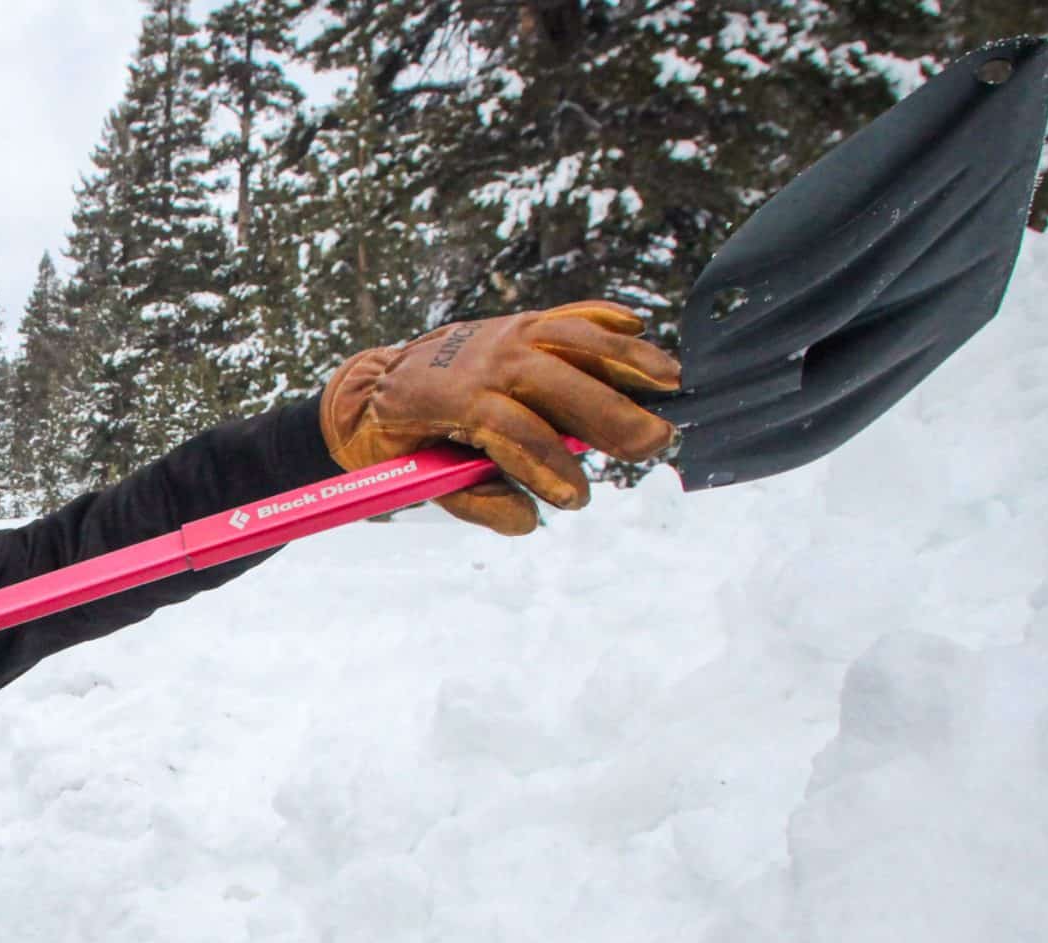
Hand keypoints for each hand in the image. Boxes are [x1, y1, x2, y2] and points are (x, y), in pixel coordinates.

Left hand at [321, 300, 682, 536]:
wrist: (376, 385)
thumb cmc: (406, 441)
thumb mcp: (424, 483)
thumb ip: (476, 503)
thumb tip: (530, 520)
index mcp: (450, 398)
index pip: (508, 427)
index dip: (545, 462)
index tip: (577, 496)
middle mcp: (480, 358)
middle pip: (551, 379)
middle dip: (606, 411)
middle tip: (653, 444)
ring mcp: (502, 334)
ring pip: (568, 339)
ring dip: (623, 358)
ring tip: (671, 381)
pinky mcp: (517, 324)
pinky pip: (564, 316)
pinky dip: (601, 319)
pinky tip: (639, 328)